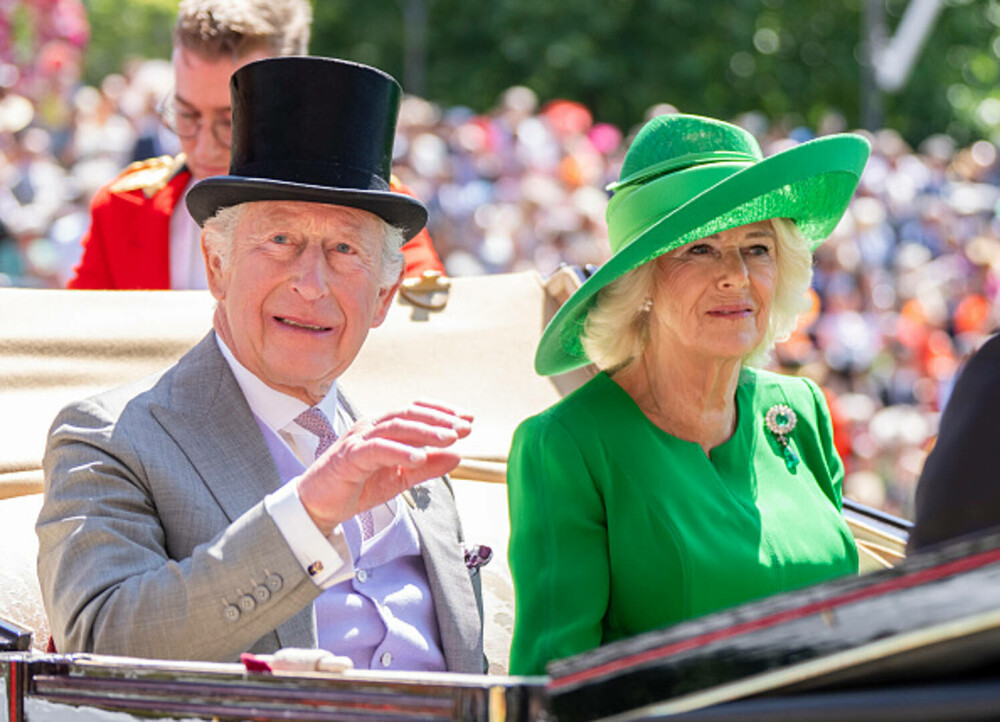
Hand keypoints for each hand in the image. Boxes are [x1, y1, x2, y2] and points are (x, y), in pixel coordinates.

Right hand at [297, 400, 472, 534]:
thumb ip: (427, 468)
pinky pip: (377, 449)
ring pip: (396, 427)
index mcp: (383, 428)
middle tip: (465, 428)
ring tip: (450, 438)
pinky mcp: (349, 457)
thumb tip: (457, 455)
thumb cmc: (356, 487)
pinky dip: (399, 451)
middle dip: (440, 419)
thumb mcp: (399, 479)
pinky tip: (420, 457)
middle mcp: (371, 427)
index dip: (442, 412)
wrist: (318, 506)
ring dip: (426, 432)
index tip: (468, 420)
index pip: (416, 411)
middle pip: (409, 414)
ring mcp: (359, 439)